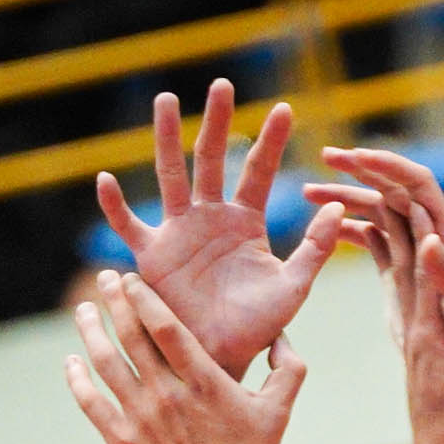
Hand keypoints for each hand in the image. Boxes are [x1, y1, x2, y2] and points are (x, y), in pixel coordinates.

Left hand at [64, 273, 306, 443]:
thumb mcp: (278, 415)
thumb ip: (287, 370)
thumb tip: (280, 337)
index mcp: (204, 382)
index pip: (166, 326)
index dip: (144, 296)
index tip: (132, 279)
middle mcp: (167, 394)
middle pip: (131, 334)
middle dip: (114, 300)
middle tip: (105, 279)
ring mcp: (141, 417)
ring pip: (105, 361)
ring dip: (91, 330)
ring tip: (84, 311)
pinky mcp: (122, 442)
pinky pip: (91, 401)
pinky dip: (77, 378)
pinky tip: (71, 362)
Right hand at [95, 82, 342, 378]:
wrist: (220, 357)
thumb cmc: (257, 328)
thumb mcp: (293, 287)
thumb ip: (315, 249)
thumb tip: (337, 208)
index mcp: (245, 223)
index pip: (258, 172)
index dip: (271, 142)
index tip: (285, 109)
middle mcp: (210, 218)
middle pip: (212, 159)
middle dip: (216, 122)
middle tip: (222, 85)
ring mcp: (178, 232)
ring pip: (170, 175)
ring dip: (166, 139)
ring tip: (166, 100)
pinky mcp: (151, 255)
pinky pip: (127, 225)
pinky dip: (115, 205)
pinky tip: (105, 179)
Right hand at [305, 145, 443, 358]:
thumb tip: (426, 238)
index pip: (417, 183)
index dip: (389, 165)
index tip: (357, 157)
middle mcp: (428, 232)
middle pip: (391, 187)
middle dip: (359, 169)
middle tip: (325, 156)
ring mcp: (414, 248)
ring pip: (376, 211)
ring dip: (345, 199)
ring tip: (309, 194)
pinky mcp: (402, 268)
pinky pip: (374, 239)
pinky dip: (350, 229)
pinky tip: (325, 230)